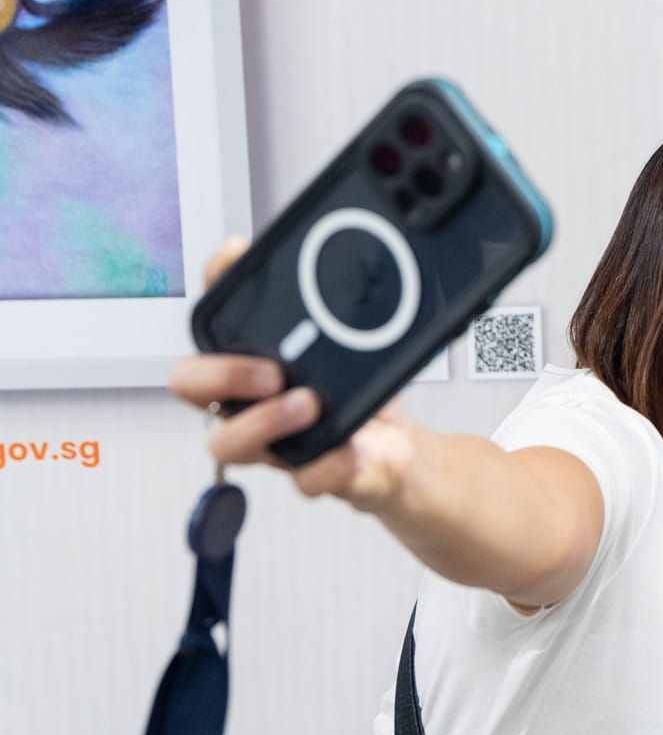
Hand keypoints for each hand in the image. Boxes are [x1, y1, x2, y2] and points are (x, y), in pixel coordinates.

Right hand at [168, 237, 415, 509]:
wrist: (399, 449)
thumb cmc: (358, 392)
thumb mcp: (355, 342)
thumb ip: (339, 307)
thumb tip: (344, 261)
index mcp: (247, 360)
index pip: (210, 316)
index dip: (212, 284)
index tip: (238, 254)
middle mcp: (246, 401)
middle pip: (190, 385)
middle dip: (221, 372)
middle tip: (271, 368)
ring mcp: (271, 442)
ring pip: (228, 444)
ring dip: (265, 421)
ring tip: (310, 404)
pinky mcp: (311, 475)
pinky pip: (304, 480)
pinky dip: (329, 466)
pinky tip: (353, 448)